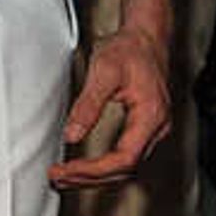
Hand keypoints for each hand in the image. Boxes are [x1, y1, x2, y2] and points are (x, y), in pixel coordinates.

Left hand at [51, 25, 172, 188]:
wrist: (146, 36)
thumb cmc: (129, 49)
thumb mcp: (104, 71)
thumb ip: (88, 105)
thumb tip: (71, 136)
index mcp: (151, 116)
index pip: (124, 159)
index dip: (93, 170)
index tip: (66, 170)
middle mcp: (158, 128)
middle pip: (125, 170)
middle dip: (89, 178)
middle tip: (57, 177)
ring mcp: (154, 130)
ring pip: (126, 168)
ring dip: (94, 177)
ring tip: (64, 177)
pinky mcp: (145, 129)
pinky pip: (126, 157)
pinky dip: (103, 167)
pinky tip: (83, 167)